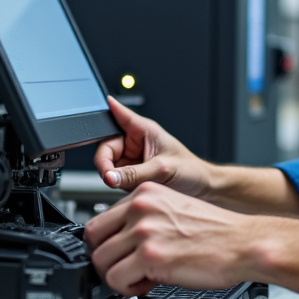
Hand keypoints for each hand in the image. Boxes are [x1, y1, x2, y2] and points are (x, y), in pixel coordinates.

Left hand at [84, 182, 253, 294]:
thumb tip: (119, 241)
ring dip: (116, 276)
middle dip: (105, 259)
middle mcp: (141, 207)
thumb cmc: (216, 231)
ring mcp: (144, 231)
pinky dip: (127, 289)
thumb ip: (144, 218)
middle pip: (92, 239)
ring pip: (100, 261)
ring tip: (139, 278)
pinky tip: (147, 284)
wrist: (243, 243)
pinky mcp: (151, 256)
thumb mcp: (174, 209)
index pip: (101, 218)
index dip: (107, 242)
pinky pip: (115, 280)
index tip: (119, 253)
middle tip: (124, 268)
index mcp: (145, 192)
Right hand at [93, 96, 215, 195]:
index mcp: (144, 130)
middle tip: (110, 177)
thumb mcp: (162, 170)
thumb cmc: (191, 171)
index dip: (107, 112)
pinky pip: (116, 179)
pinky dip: (119, 185)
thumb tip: (110, 177)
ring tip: (132, 182)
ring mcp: (133, 159)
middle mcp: (136, 142)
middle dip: (106, 164)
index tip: (96, 109)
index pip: (120, 115)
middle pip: (106, 148)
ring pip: (109, 166)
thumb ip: (134, 174)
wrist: (202, 189)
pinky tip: (132, 187)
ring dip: (114, 177)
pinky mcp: (132, 174)